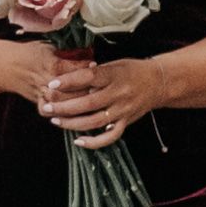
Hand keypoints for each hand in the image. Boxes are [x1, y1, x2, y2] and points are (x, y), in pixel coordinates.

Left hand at [40, 44, 166, 139]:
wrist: (159, 82)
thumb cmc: (131, 71)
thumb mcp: (113, 64)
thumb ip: (93, 72)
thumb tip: (66, 79)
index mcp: (114, 75)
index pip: (89, 77)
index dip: (69, 81)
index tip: (52, 84)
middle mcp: (119, 94)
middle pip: (88, 103)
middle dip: (64, 107)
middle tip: (46, 107)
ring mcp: (123, 110)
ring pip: (95, 122)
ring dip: (73, 124)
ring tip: (55, 120)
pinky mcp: (127, 122)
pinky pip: (109, 137)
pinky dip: (94, 142)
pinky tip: (78, 141)